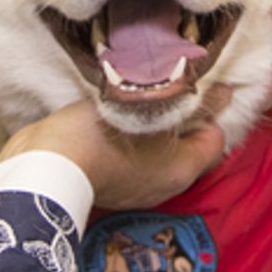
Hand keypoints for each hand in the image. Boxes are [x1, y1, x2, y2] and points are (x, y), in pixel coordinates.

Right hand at [0, 98, 227, 209]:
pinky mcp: (113, 184)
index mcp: (182, 171)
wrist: (47, 165)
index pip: (215, 137)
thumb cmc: (100, 136)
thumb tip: (224, 94)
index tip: (196, 84)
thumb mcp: (149, 110)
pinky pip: (138, 155)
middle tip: (172, 85)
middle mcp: (166, 185)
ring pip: (163, 150)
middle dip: (185, 117)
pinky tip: (122, 115)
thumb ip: (189, 104)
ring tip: (145, 95)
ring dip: (158, 126)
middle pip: (190, 145)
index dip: (210, 110)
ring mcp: (138, 188)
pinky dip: (137, 137)